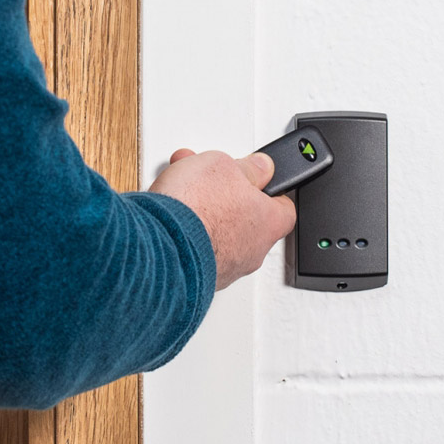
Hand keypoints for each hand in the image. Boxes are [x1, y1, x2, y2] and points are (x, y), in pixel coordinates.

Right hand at [149, 149, 295, 289]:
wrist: (158, 244)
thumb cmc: (196, 208)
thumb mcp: (224, 165)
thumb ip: (248, 167)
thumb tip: (260, 167)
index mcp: (268, 222)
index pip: (284, 208)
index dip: (270, 190)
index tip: (258, 179)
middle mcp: (251, 252)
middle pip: (247, 220)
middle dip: (226, 198)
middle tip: (208, 181)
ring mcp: (224, 269)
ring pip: (218, 236)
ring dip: (203, 214)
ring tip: (179, 191)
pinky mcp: (196, 279)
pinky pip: (196, 251)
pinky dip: (185, 234)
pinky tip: (169, 216)